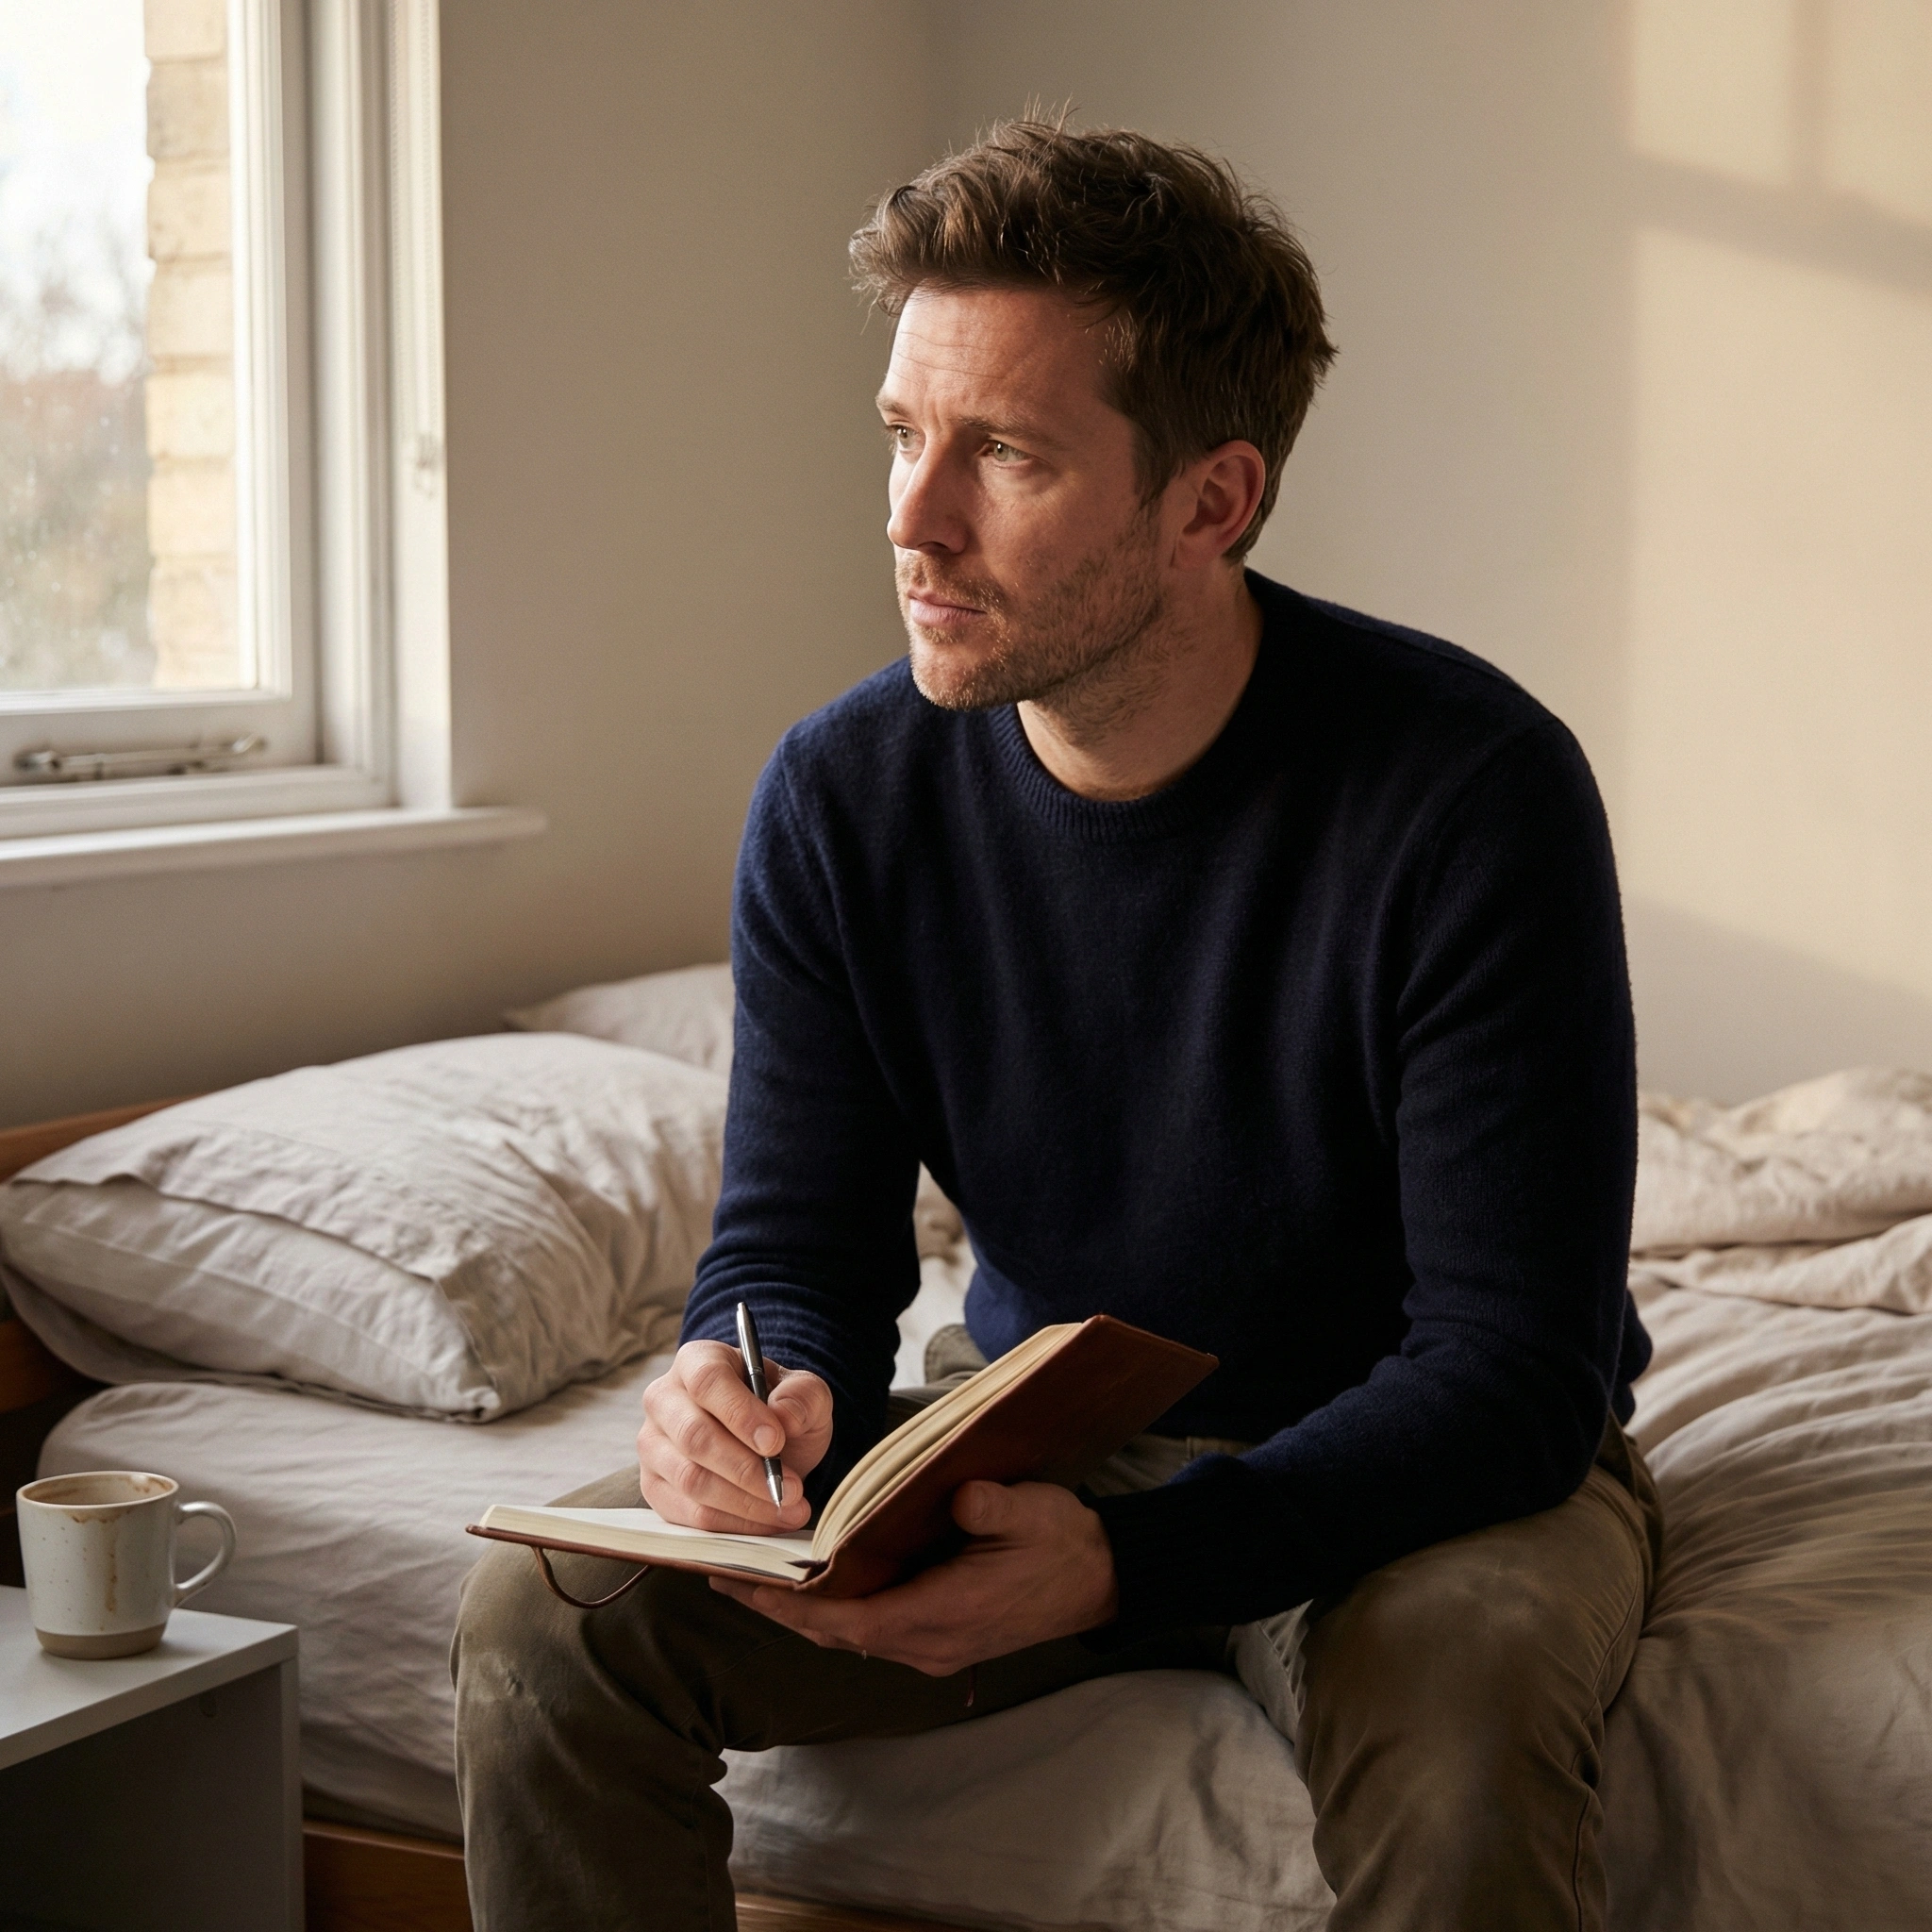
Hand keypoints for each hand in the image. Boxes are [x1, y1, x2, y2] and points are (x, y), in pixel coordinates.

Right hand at [637, 1340, 832, 1534]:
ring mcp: (653, 1446)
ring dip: (745, 1502)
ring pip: (691, 1480)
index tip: (776, 1441)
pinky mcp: (655, 1488)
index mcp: (697, 1361)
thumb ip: (803, 1397)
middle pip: (694, 1436)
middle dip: (747, 1469)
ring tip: (790, 1507)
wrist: (768, 1445)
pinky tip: (768, 1521)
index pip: (706, 1381)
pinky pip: (688, 1514)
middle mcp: (664, 1399)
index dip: (740, 1413)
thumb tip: (785, 1416)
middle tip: (792, 1488)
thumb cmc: (781, 1411)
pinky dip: (733, 1524)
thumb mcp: (806, 1394)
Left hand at [711, 1479, 1119, 1674]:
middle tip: (723, 1574)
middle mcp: (927, 1642)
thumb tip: (957, 1496)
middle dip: (778, 1607)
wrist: (1101, 1580)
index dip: (790, 1604)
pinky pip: (869, 1625)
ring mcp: (932, 1644)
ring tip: (753, 1574)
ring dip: (801, 1609)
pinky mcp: (938, 1635)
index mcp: (942, 1614)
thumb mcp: (1034, 1513)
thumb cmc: (1063, 1542)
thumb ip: (992, 1507)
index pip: (846, 1618)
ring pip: (848, 1631)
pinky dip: (833, 1606)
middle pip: (834, 1631)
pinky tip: (812, 1579)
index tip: (743, 1580)